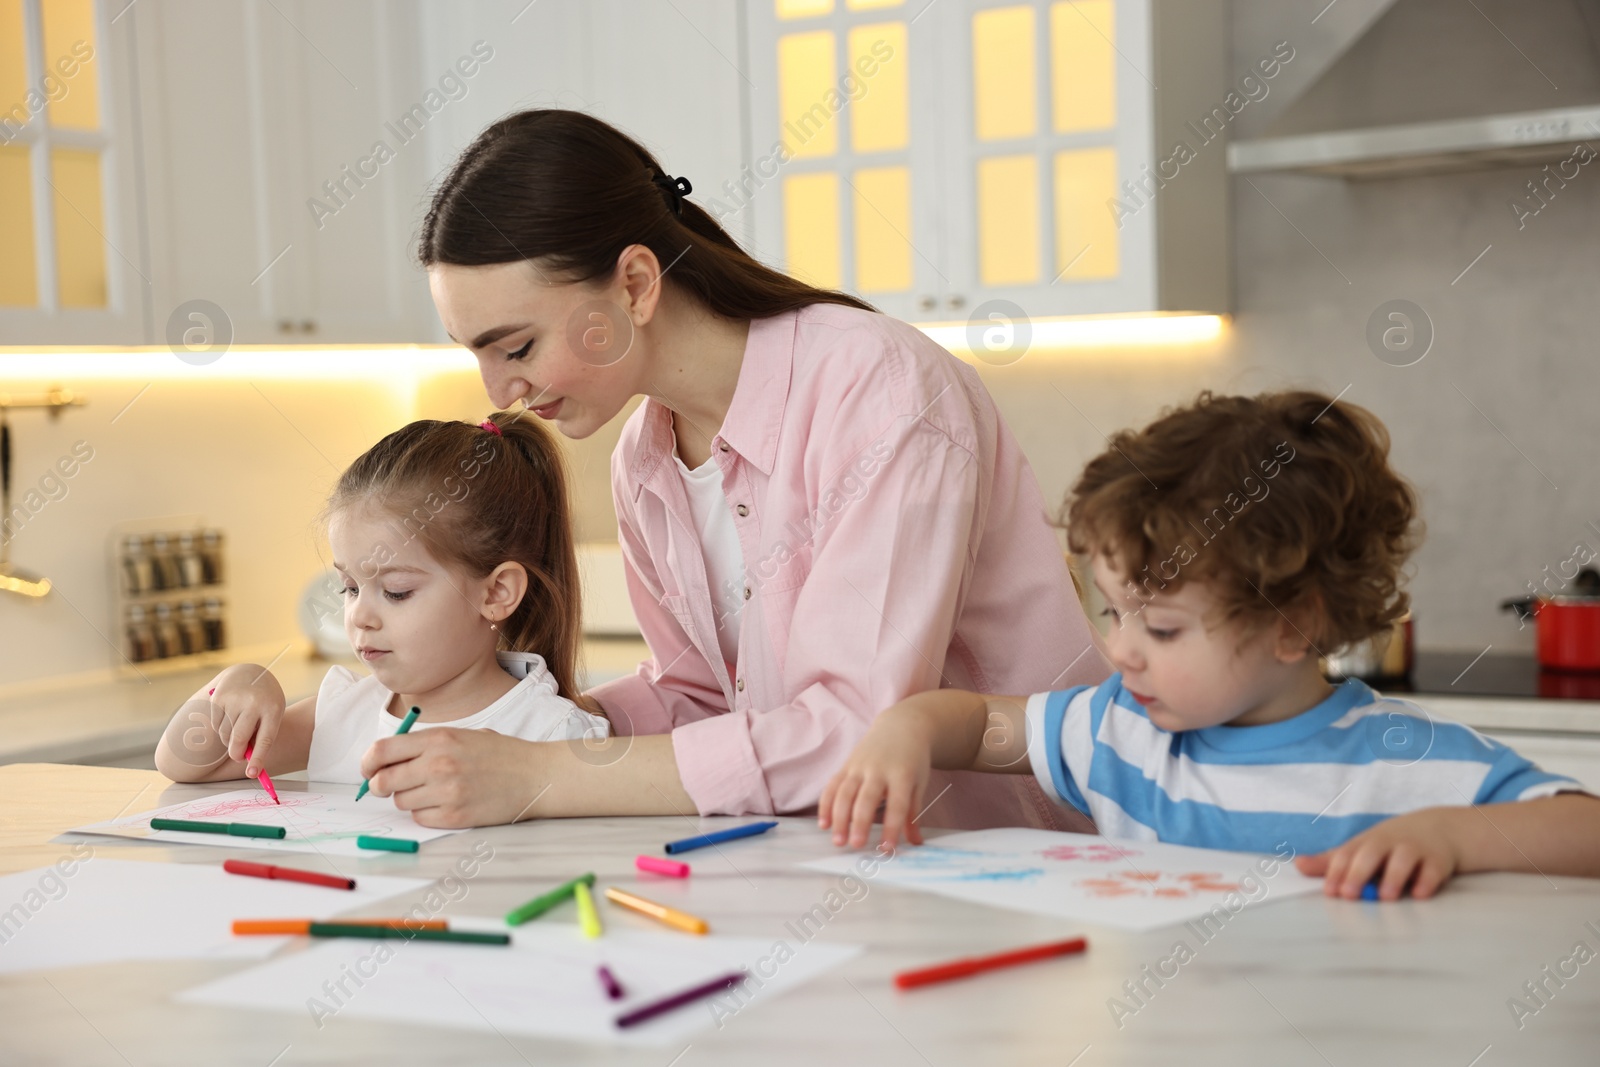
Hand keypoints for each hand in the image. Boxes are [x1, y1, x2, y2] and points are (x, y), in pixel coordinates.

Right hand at [203, 665, 286, 776]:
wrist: (249, 673)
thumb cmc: (265, 701)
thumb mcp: (271, 713)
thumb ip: (261, 735)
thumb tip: (248, 762)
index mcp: (273, 709)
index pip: (265, 739)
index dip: (258, 758)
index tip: (252, 774)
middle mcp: (253, 703)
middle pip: (240, 739)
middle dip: (237, 754)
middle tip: (239, 757)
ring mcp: (234, 700)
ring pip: (225, 735)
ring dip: (229, 740)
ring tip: (238, 728)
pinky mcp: (218, 698)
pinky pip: (215, 725)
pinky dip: (220, 728)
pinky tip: (229, 717)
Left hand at [360, 727, 549, 827]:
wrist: (535, 775)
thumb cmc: (498, 754)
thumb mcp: (461, 736)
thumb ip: (424, 746)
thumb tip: (385, 762)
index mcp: (438, 739)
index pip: (381, 751)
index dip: (367, 763)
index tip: (368, 770)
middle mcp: (438, 765)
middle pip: (384, 782)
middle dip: (381, 786)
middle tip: (390, 786)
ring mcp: (446, 793)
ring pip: (401, 802)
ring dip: (409, 799)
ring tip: (433, 791)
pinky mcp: (455, 817)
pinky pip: (420, 819)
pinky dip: (426, 814)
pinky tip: (446, 803)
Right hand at [818, 704, 933, 849]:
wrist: (901, 727)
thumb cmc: (912, 759)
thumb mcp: (919, 782)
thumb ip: (913, 813)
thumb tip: (915, 842)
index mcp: (902, 775)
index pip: (897, 804)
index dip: (891, 827)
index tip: (887, 849)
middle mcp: (878, 769)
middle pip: (866, 798)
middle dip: (860, 822)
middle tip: (856, 845)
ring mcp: (859, 766)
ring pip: (845, 793)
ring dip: (839, 818)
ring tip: (838, 840)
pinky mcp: (846, 765)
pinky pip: (833, 786)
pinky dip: (826, 805)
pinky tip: (824, 823)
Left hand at [1294, 807, 1463, 899]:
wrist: (1437, 829)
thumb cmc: (1389, 845)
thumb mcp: (1360, 849)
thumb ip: (1331, 861)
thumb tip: (1298, 866)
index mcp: (1365, 843)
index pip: (1346, 854)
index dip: (1336, 872)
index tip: (1330, 892)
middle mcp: (1387, 844)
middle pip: (1370, 854)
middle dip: (1358, 873)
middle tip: (1349, 895)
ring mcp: (1414, 850)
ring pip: (1403, 860)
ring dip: (1393, 877)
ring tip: (1386, 897)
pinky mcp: (1438, 860)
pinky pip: (1433, 869)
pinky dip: (1427, 881)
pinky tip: (1420, 894)